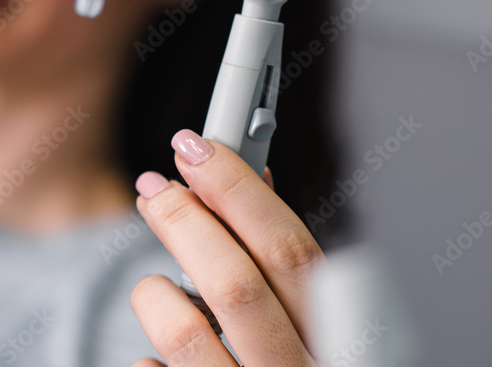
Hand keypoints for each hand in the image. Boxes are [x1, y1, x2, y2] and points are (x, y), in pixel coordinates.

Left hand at [129, 129, 324, 365]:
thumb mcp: (316, 326)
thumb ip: (286, 266)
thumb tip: (251, 177)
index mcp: (341, 343)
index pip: (292, 249)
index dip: (240, 189)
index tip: (198, 147)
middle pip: (235, 283)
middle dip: (185, 219)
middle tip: (155, 186)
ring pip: (185, 332)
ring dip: (156, 293)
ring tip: (156, 289)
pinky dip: (149, 360)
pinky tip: (165, 361)